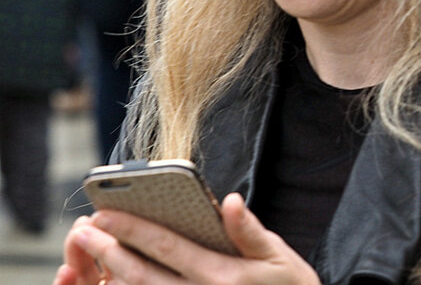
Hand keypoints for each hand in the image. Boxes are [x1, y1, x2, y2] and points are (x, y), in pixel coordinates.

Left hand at [53, 193, 320, 284]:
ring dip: (110, 276)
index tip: (105, 212)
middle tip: (83, 230)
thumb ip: (250, 231)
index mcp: (220, 275)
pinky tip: (114, 283)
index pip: (166, 246)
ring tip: (90, 255)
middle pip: (141, 274)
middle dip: (109, 250)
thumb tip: (230, 201)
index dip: (132, 228)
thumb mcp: (279, 257)